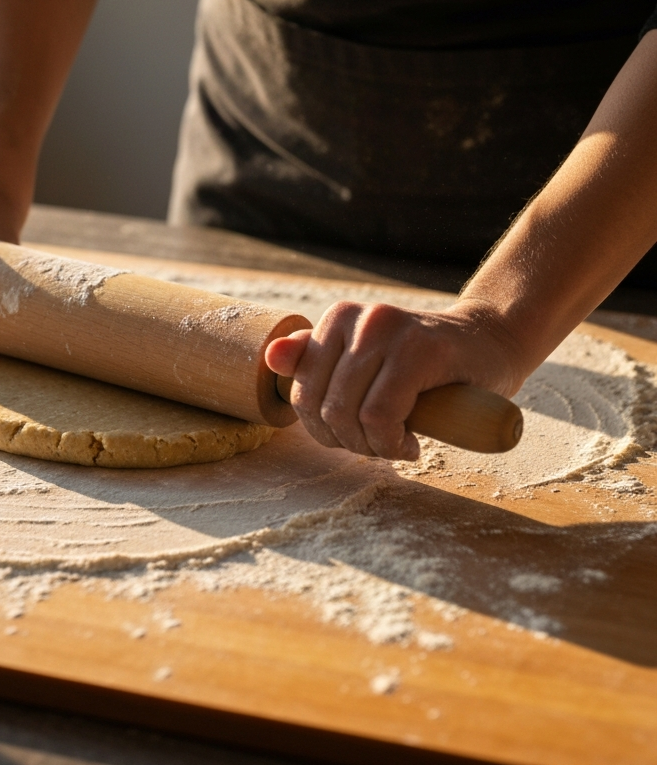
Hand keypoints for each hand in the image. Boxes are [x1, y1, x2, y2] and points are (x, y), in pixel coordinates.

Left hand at [265, 299, 524, 459]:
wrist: (493, 345)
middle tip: (381, 445)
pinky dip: (391, 442)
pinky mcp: (420, 349)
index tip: (355, 434)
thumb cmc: (427, 365)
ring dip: (372, 446)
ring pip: (350, 413)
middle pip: (324, 405)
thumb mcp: (365, 363)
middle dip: (348, 441)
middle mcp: (358, 318)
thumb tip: (271, 357)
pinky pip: (380, 414)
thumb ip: (316, 360)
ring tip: (397, 442)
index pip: (301, 391)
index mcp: (338, 318)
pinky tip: (410, 442)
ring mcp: (387, 329)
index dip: (323, 428)